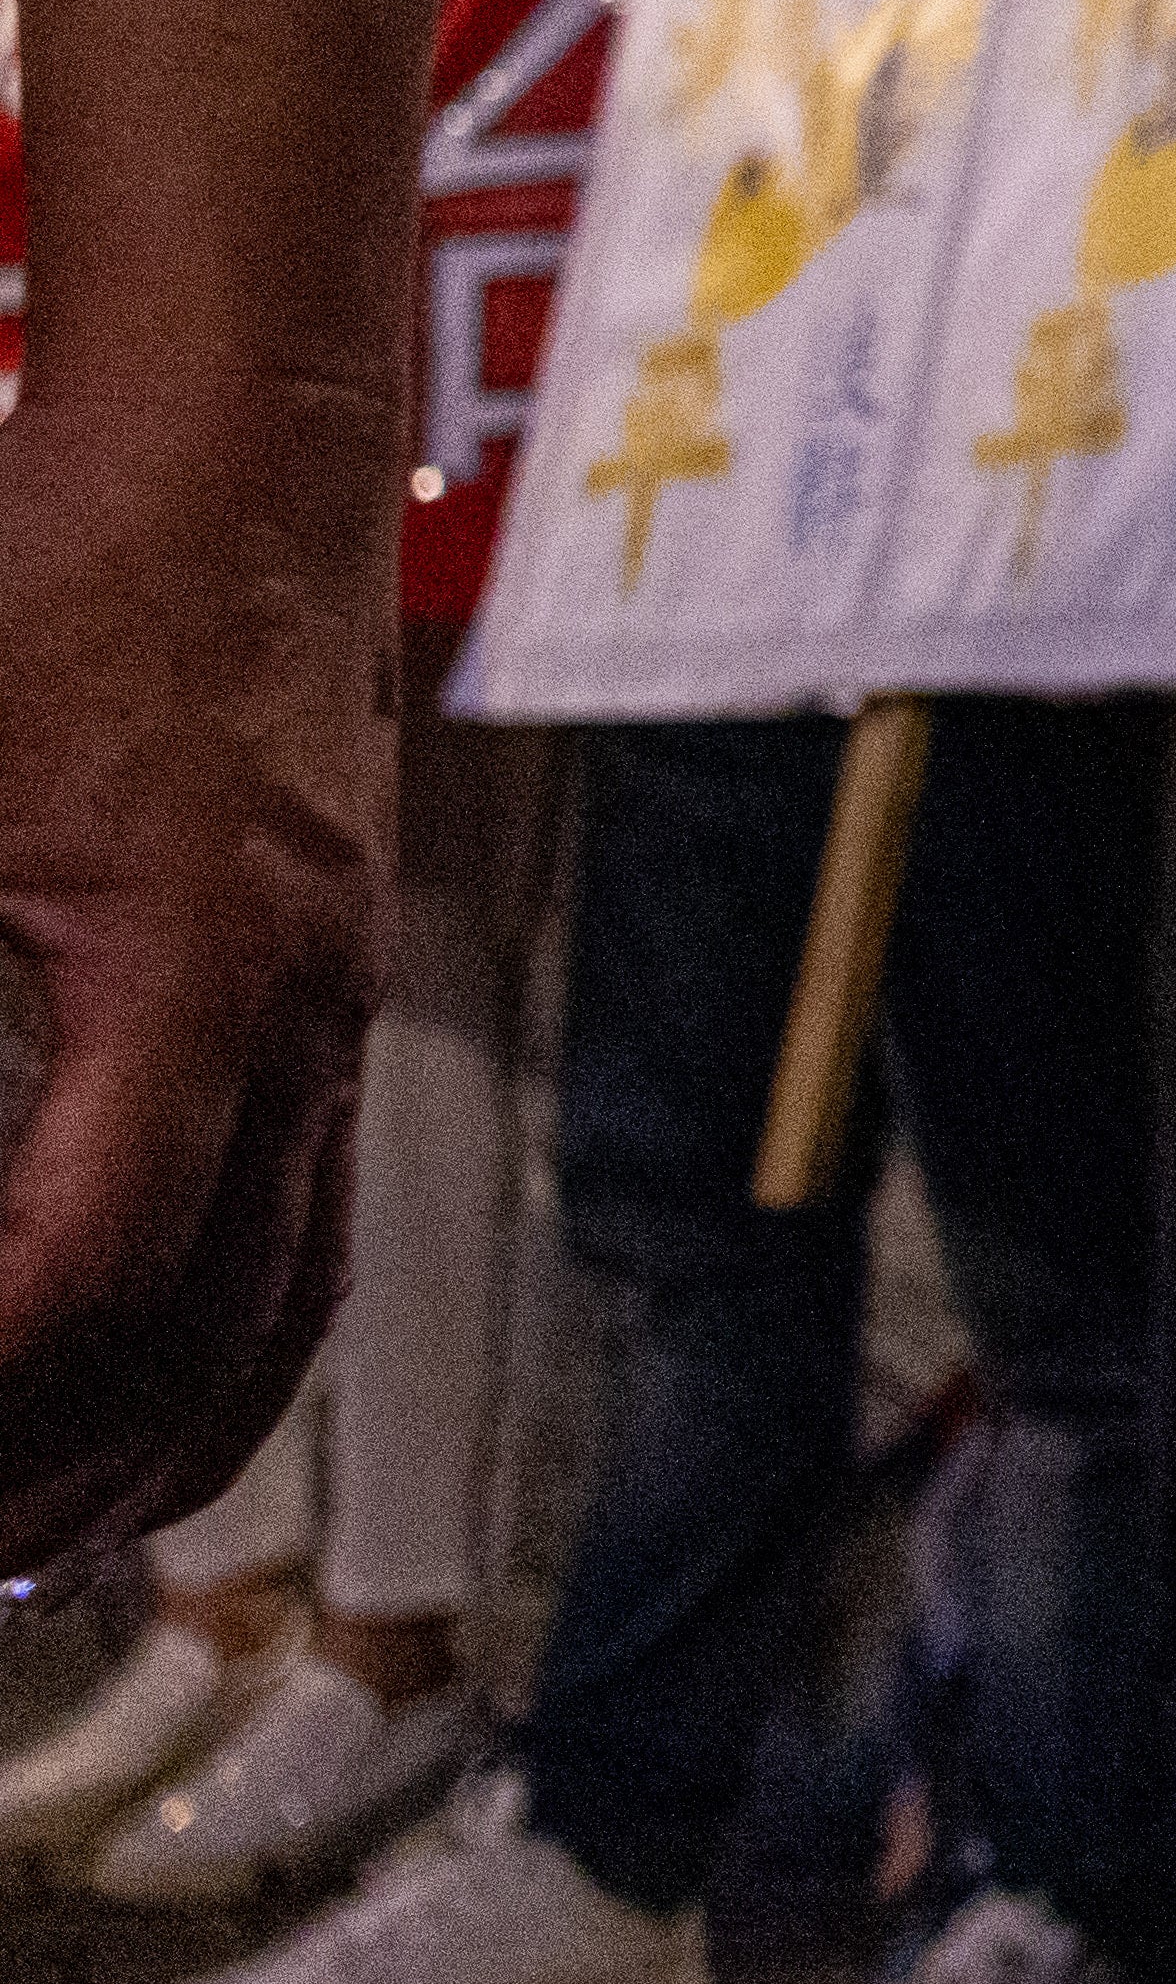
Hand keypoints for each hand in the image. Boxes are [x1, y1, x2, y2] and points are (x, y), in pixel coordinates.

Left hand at [0, 411, 385, 1568]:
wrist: (234, 440)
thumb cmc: (60, 565)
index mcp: (197, 961)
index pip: (93, 1260)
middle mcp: (299, 1006)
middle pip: (216, 1326)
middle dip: (65, 1472)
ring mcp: (336, 999)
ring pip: (285, 1297)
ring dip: (162, 1442)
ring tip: (30, 1542)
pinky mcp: (329, 981)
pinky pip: (307, 1219)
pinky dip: (223, 1343)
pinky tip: (132, 1385)